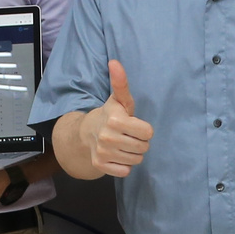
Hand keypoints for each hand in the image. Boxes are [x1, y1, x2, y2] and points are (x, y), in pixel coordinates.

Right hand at [80, 60, 152, 177]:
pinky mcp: (100, 165)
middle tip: (128, 135)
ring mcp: (103, 152)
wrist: (86, 132)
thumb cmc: (110, 114)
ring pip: (136, 160)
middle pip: (144, 147)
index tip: (133, 124)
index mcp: (116, 120)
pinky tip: (117, 155)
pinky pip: (125, 171)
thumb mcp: (119, 99)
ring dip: (133, 153)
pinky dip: (124, 165)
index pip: (148, 133)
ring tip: (123, 144)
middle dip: (139, 141)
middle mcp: (108, 137)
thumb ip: (121, 83)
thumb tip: (114, 62)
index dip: (144, 129)